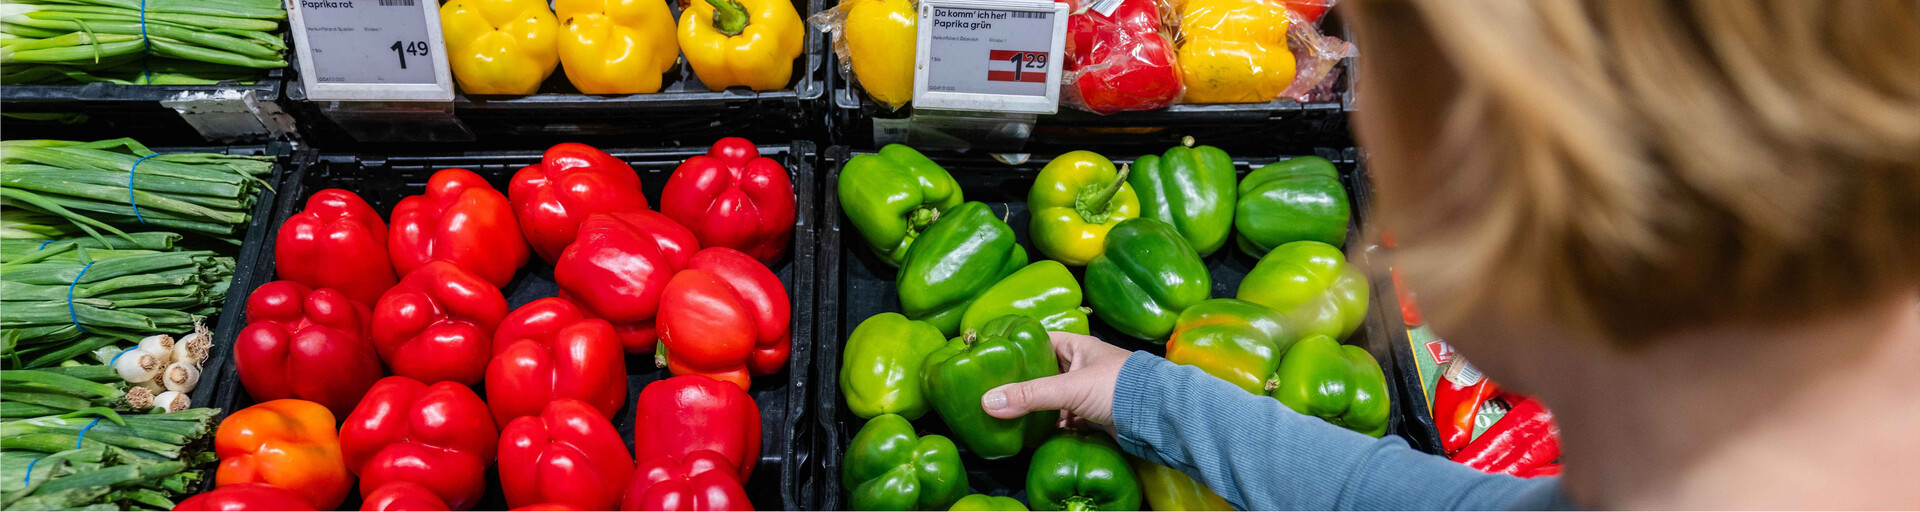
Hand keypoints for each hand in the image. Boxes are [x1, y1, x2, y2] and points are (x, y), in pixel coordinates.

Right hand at [981, 331, 1131, 430]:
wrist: (1156, 415)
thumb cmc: (1116, 387)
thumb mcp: (1069, 388)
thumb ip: (1029, 395)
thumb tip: (987, 401)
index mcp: (1078, 347)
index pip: (1041, 341)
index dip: (1018, 347)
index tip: (995, 358)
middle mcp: (1083, 366)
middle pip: (1046, 373)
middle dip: (1025, 385)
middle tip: (997, 393)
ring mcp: (1090, 392)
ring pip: (1056, 399)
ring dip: (1039, 409)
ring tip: (1012, 417)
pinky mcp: (1096, 415)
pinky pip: (1068, 419)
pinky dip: (1054, 426)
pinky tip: (1038, 435)